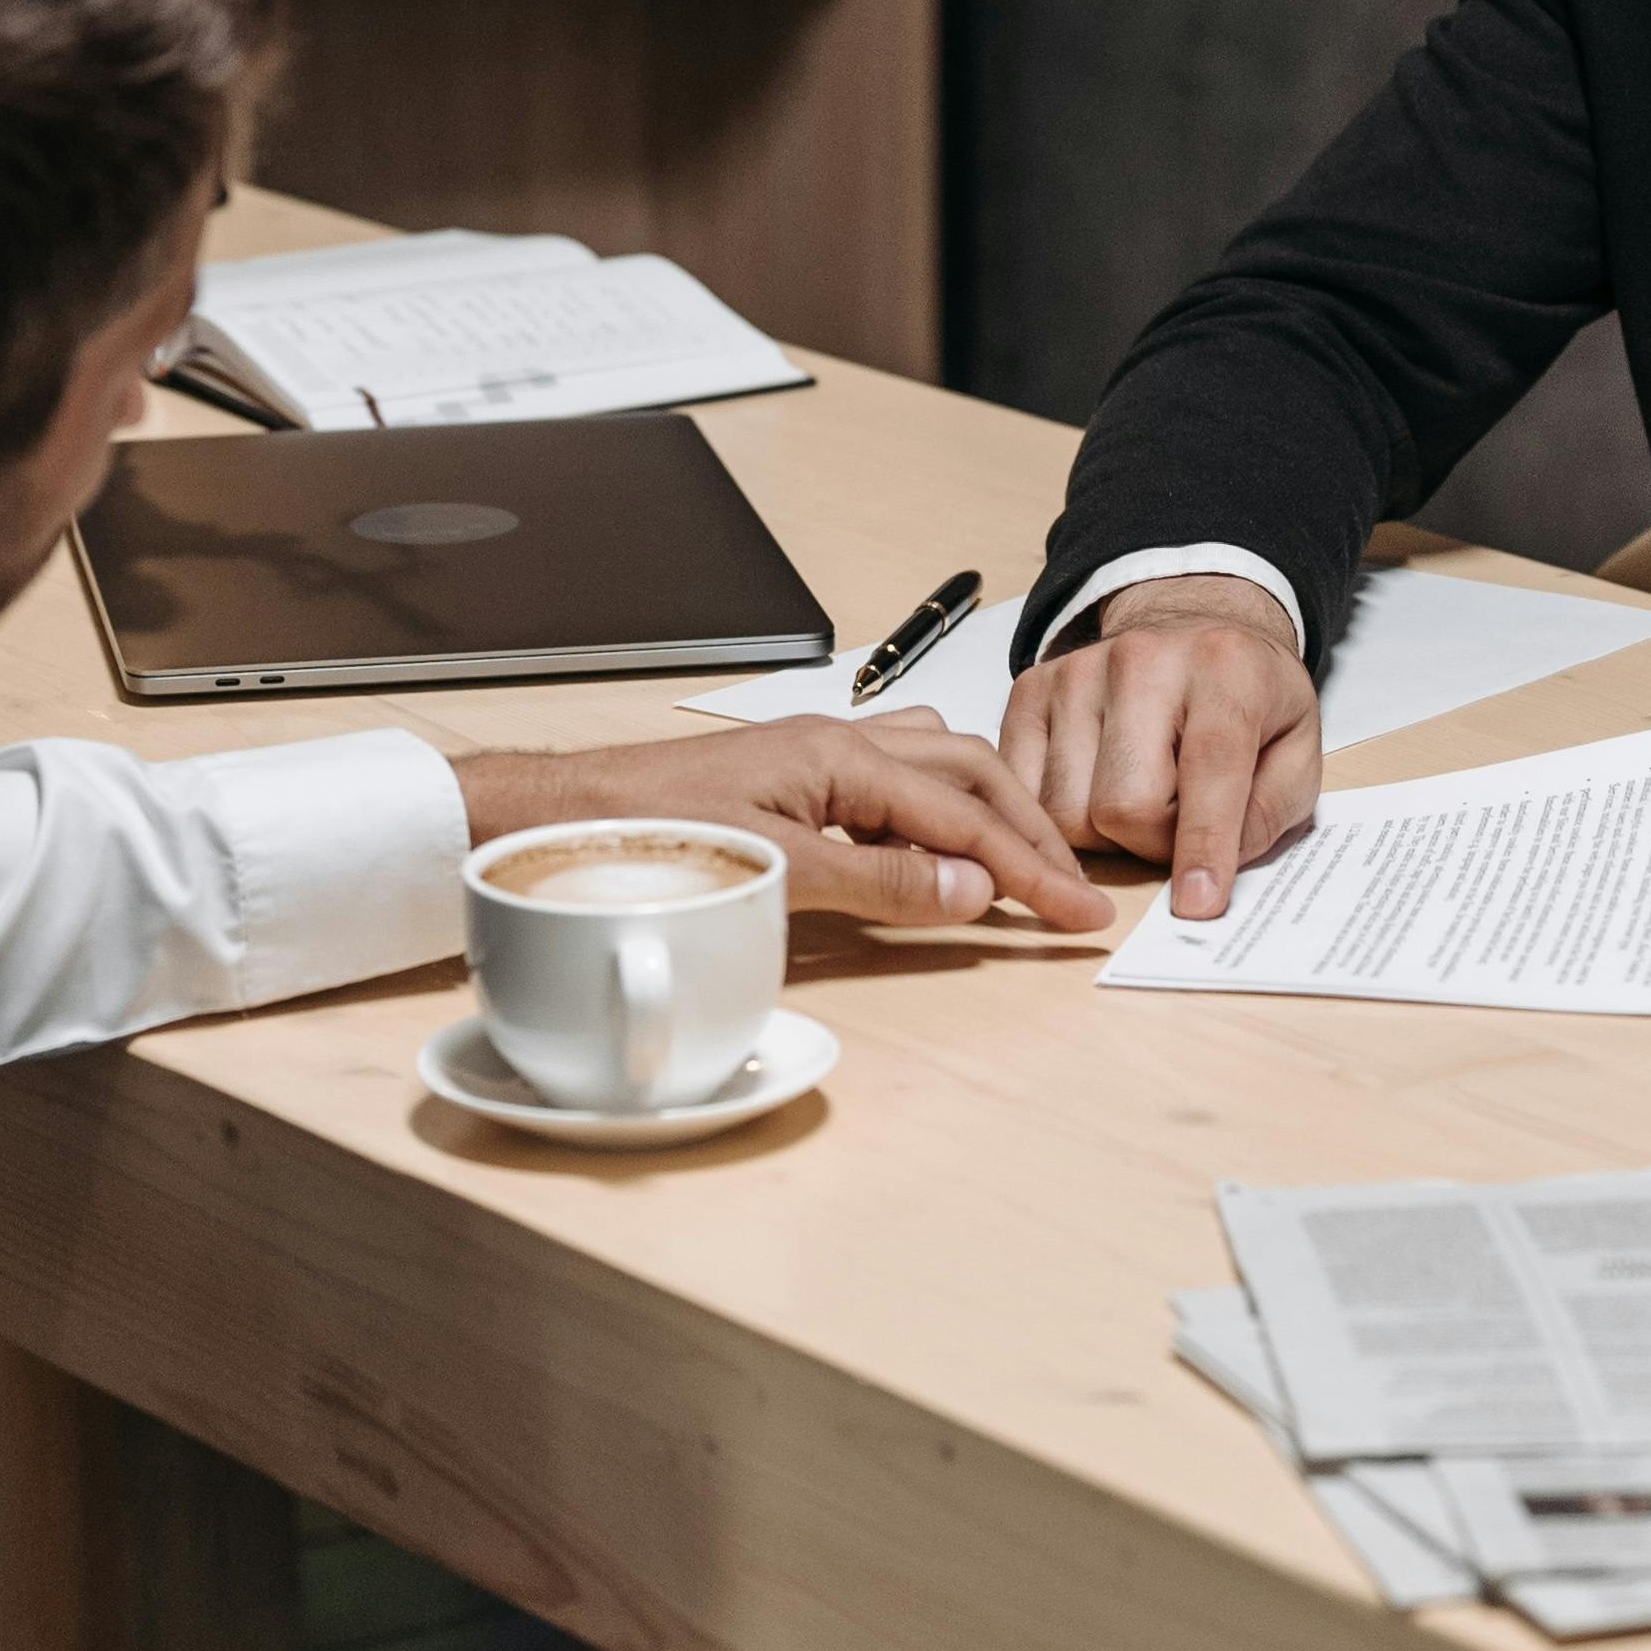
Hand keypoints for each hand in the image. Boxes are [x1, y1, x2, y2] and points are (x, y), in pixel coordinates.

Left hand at [460, 713, 1109, 931]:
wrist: (569, 817)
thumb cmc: (652, 836)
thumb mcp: (777, 873)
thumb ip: (880, 882)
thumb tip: (972, 890)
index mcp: (840, 754)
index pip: (964, 815)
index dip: (1030, 868)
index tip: (1081, 911)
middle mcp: (837, 740)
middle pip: (968, 772)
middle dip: (1029, 829)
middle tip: (1074, 888)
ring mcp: (815, 754)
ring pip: (935, 763)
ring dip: (990, 807)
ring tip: (1028, 858)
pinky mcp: (793, 777)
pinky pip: (894, 776)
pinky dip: (939, 806)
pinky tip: (940, 839)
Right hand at [999, 573, 1318, 917]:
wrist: (1191, 625)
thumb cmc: (1249, 699)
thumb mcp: (1299, 751)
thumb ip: (1267, 813)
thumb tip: (1207, 874)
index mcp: (1225, 670)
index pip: (1208, 772)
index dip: (1203, 847)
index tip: (1196, 904)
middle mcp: (1142, 659)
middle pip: (1122, 806)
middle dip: (1152, 844)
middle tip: (1177, 825)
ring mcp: (1076, 671)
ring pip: (1066, 809)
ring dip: (1105, 833)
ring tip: (1137, 799)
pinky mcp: (1031, 687)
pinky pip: (1023, 789)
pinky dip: (1055, 814)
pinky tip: (1090, 790)